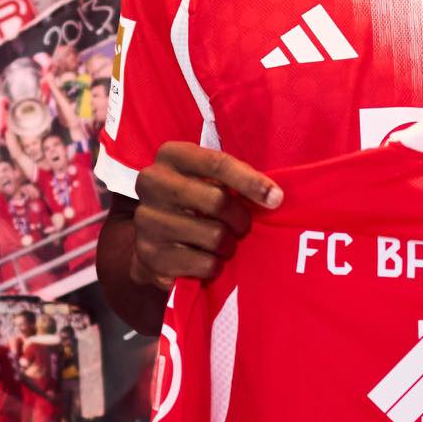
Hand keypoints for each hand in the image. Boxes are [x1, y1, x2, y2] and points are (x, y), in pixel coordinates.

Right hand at [132, 142, 281, 287]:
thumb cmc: (193, 202)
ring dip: (228, 245)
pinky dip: (215, 265)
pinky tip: (206, 259)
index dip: (251, 182)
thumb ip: (235, 180)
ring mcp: (147, 219)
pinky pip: (204, 263)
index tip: (276, 198)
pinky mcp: (150, 254)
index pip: (217, 163)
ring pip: (214, 236)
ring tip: (222, 244)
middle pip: (218, 201)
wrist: (154, 239)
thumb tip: (273, 197)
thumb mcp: (208, 180)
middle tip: (243, 228)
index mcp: (171, 155)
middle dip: (241, 219)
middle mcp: (152, 182)